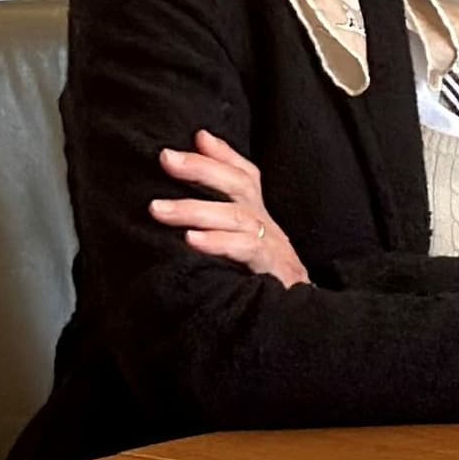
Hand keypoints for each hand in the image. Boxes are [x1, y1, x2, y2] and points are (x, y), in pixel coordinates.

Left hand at [151, 130, 309, 288]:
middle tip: (165, 159)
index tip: (196, 137)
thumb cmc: (261, 281)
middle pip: (239, 185)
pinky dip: (218, 242)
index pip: (245, 175)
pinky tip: (191, 241)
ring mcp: (273, 247)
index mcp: (258, 217)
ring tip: (159, 209)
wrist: (299, 322)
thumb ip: (216, 217)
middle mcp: (267, 226)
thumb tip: (190, 183)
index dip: (223, 154)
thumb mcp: (238, 245)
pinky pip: (247, 250)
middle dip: (201, 168)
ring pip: (237, 216)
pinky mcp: (273, 271)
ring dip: (194, 209)